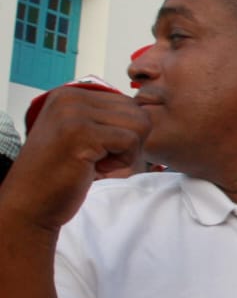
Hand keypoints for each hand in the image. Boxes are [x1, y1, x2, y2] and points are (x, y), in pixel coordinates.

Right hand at [0, 87, 148, 231]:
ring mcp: (74, 113)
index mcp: (70, 94)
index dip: (125, 134)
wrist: (31, 204)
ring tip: (97, 163)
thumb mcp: (82, 135)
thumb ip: (106, 119)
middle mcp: (70, 97)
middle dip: (130, 143)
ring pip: (139, 125)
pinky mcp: (81, 133)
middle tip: (99, 160)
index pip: (128, 104)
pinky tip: (94, 169)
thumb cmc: (60, 174)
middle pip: (138, 113)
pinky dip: (122, 162)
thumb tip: (145, 112)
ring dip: (127, 152)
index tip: (97, 150)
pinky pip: (130, 141)